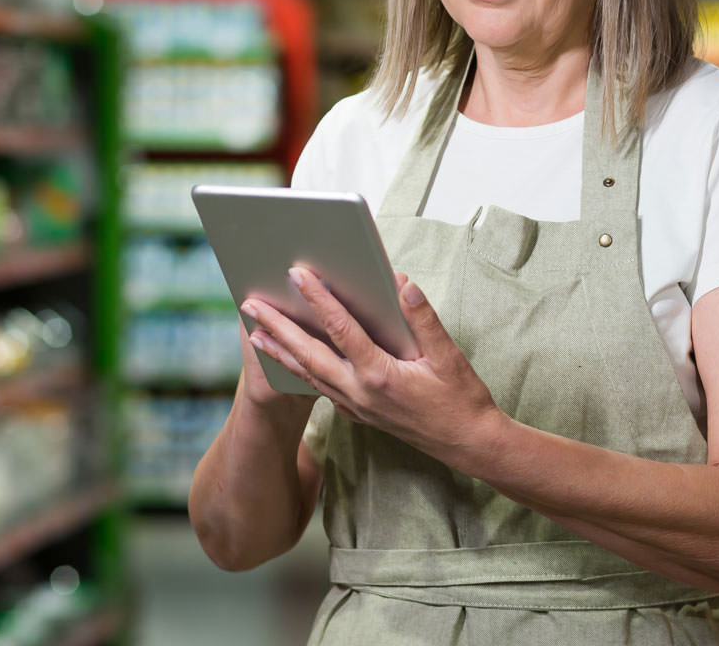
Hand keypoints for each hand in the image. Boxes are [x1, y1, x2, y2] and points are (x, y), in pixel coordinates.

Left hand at [240, 268, 503, 468]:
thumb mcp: (448, 356)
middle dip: (277, 328)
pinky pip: (321, 389)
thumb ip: (423, 318)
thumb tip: (402, 284)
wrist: (468, 444)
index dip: (318, 300)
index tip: (298, 274)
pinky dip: (300, 372)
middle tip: (250, 306)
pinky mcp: (360, 414)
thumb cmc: (461, 398)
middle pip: (309, 355)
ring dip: (281, 352)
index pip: (341, 330)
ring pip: (309, 376)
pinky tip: (291, 361)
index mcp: (379, 375)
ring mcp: (357, 407)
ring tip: (256, 332)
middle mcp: (359, 393)